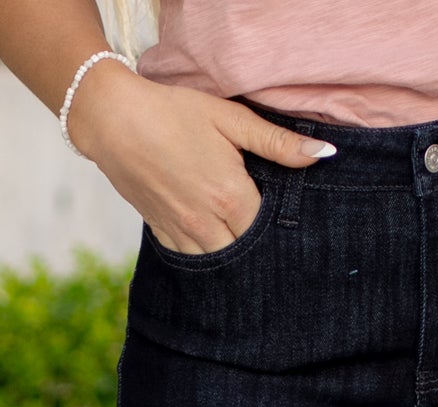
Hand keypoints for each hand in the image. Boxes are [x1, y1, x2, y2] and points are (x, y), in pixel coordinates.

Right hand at [71, 64, 335, 253]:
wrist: (112, 118)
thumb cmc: (173, 111)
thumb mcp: (229, 118)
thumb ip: (277, 142)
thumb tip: (324, 154)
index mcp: (231, 195)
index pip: (269, 230)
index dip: (280, 231)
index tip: (290, 230)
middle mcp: (208, 222)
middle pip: (247, 254)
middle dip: (260, 253)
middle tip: (275, 251)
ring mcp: (183, 232)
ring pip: (220, 265)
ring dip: (234, 260)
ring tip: (248, 255)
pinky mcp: (162, 233)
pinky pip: (192, 261)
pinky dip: (207, 260)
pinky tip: (217, 252)